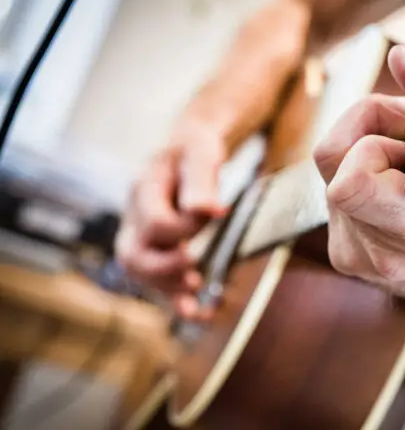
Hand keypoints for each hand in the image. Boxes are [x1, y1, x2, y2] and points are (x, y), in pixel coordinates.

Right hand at [115, 123, 228, 318]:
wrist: (187, 150)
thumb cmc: (195, 150)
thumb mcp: (200, 153)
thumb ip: (201, 181)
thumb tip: (207, 211)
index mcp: (143, 189)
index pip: (156, 223)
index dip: (185, 228)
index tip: (215, 215)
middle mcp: (134, 215)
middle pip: (132, 256)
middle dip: (164, 269)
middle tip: (193, 270)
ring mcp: (139, 234)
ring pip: (138, 272)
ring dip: (166, 286)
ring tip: (195, 286)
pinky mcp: (153, 248)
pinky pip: (154, 279)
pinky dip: (172, 297)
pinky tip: (193, 311)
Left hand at [313, 45, 404, 322]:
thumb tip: (400, 59)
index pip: (353, 182)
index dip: (374, 138)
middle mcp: (381, 254)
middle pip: (332, 159)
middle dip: (371, 125)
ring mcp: (357, 258)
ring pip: (329, 171)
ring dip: (367, 145)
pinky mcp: (345, 253)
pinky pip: (334, 190)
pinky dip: (364, 170)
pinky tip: (402, 176)